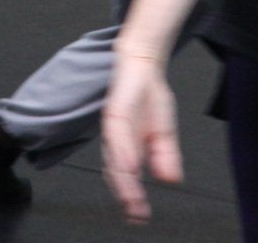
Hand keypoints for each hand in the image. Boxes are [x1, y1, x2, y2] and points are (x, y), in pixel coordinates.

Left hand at [103, 54, 182, 223]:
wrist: (143, 66)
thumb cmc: (148, 99)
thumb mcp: (163, 133)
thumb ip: (164, 157)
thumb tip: (169, 181)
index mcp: (123, 146)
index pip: (122, 176)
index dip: (129, 196)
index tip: (137, 216)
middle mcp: (114, 138)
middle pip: (115, 171)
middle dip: (125, 194)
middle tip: (134, 215)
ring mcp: (113, 125)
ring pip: (115, 156)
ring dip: (123, 180)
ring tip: (131, 199)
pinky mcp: (115, 110)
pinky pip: (117, 134)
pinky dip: (123, 151)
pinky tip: (130, 166)